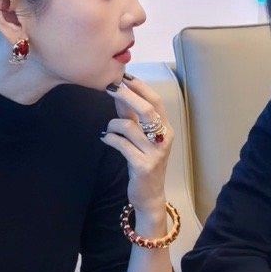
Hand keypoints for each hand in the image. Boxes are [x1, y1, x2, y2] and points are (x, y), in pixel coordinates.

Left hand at [101, 74, 173, 224]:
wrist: (149, 195)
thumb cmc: (143, 162)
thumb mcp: (141, 138)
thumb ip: (132, 117)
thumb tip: (119, 92)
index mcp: (165, 130)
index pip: (156, 101)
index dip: (140, 87)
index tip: (123, 76)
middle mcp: (163, 140)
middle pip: (147, 109)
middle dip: (127, 95)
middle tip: (109, 88)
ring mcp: (155, 154)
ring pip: (129, 126)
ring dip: (113, 124)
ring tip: (108, 130)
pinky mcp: (143, 166)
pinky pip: (122, 144)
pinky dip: (109, 138)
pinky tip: (105, 138)